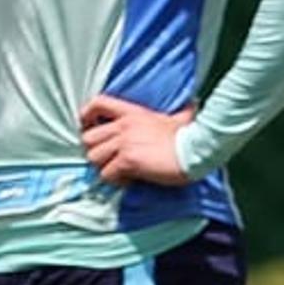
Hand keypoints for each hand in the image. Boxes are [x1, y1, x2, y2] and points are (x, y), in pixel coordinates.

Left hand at [79, 95, 194, 186]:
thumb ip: (179, 112)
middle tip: (110, 159)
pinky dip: (116, 180)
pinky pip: (106, 174)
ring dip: (104, 167)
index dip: (87, 116)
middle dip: (96, 151)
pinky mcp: (127, 160)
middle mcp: (124, 125)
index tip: (90, 128)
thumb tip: (193, 106)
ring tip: (121, 171)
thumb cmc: (190, 137)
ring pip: (93, 158)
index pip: (97, 103)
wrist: (196, 151)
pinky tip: (131, 179)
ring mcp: (124, 143)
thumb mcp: (180, 118)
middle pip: (88, 138)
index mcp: (133, 112)